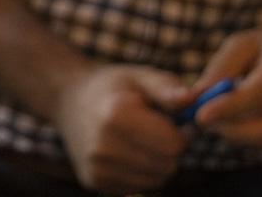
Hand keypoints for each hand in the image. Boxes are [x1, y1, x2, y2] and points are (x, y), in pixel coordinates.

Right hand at [51, 63, 189, 194]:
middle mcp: (104, 145)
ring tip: (141, 139)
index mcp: (117, 115)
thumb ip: (168, 88)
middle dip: (170, 148)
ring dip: (157, 162)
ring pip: (155, 179)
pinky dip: (141, 172)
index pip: (173, 144)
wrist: (68, 99)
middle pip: (166, 165)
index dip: (181, 132)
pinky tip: (128, 151)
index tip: (172, 119)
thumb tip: (194, 99)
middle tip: (156, 129)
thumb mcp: (140, 76)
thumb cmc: (112, 86)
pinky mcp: (93, 180)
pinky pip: (138, 186)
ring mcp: (97, 166)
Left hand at [188, 26, 261, 148]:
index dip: (229, 108)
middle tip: (205, 121)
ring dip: (239, 134)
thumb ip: (219, 70)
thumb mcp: (242, 45)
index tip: (200, 116)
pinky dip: (250, 135)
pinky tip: (239, 118)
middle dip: (236, 132)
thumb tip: (193, 99)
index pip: (260, 94)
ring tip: (219, 114)